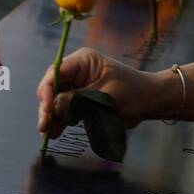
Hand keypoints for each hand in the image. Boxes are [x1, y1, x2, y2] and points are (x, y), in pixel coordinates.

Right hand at [35, 47, 162, 137]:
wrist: (149, 101)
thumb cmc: (132, 93)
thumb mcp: (105, 96)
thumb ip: (78, 100)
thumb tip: (54, 106)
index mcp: (83, 61)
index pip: (56, 73)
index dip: (48, 91)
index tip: (48, 109)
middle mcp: (76, 70)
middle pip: (52, 87)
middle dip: (48, 107)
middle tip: (44, 126)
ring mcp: (77, 84)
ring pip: (56, 100)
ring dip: (52, 116)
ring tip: (49, 133)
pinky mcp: (80, 98)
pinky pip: (65, 108)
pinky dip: (60, 119)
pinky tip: (55, 132)